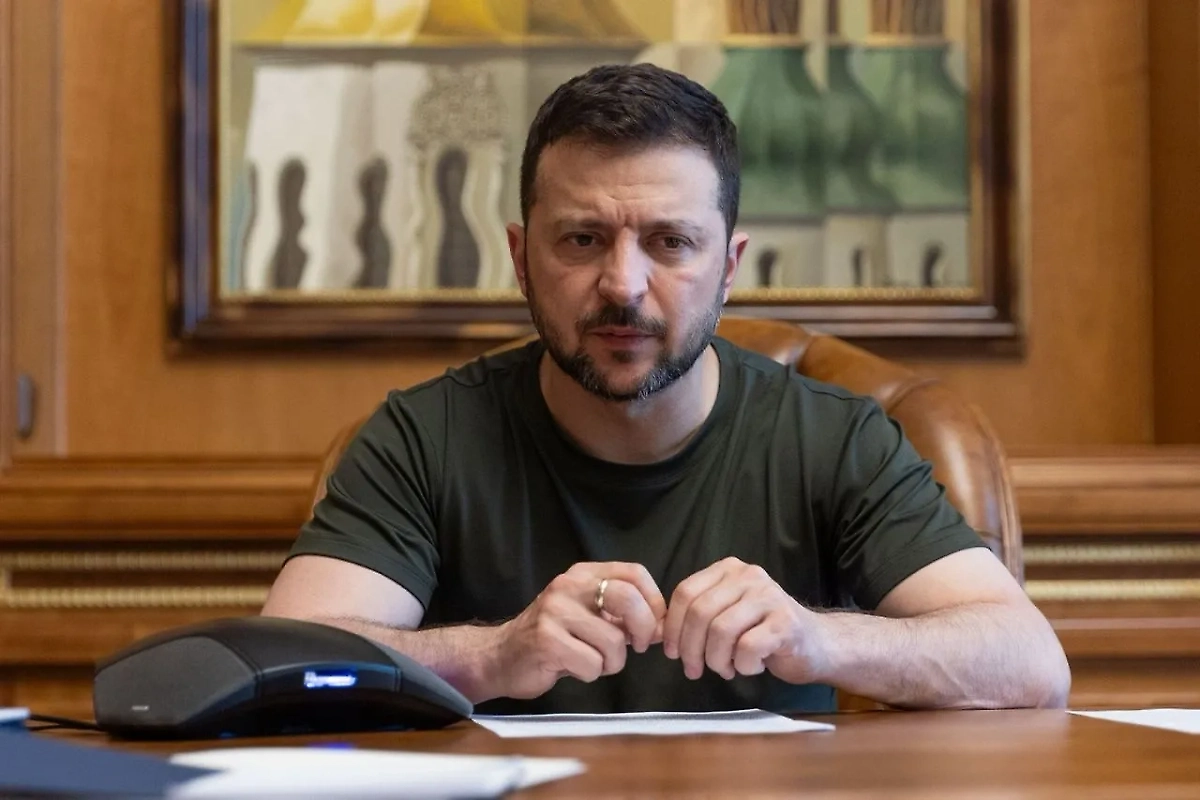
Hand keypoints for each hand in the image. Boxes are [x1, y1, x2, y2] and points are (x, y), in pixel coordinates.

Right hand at [489, 562, 665, 699]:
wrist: (501, 656)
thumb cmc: (554, 638)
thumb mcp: (590, 617)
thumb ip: (624, 617)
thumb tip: (663, 626)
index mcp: (583, 574)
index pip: (635, 573)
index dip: (654, 601)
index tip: (653, 626)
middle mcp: (569, 585)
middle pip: (628, 599)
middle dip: (642, 630)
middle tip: (635, 647)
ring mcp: (555, 612)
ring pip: (613, 641)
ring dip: (611, 662)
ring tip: (592, 660)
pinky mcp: (547, 641)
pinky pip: (593, 664)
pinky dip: (590, 674)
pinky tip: (571, 667)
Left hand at [661, 557, 829, 682]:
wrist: (816, 645)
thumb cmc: (763, 633)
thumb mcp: (727, 615)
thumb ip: (698, 616)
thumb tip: (658, 633)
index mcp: (728, 569)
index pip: (685, 593)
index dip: (672, 626)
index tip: (672, 652)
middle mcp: (748, 575)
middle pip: (700, 613)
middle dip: (690, 649)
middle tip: (693, 670)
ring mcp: (769, 596)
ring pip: (721, 631)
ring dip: (716, 660)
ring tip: (726, 669)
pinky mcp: (785, 622)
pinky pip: (747, 648)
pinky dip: (742, 666)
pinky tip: (751, 667)